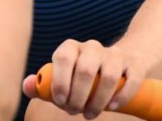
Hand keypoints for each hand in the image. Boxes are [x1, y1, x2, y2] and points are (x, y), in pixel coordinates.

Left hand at [22, 39, 144, 118]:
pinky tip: (112, 107)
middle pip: (85, 69)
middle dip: (78, 96)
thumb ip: (44, 82)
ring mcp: (115, 54)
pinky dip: (121, 95)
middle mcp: (93, 47)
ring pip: (108, 75)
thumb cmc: (83, 73)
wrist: (121, 59)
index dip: (60, 80)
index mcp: (72, 47)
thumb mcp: (64, 74)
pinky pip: (131, 78)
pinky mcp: (134, 63)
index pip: (63, 56)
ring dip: (98, 100)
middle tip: (75, 112)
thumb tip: (27, 85)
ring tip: (90, 114)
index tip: (60, 101)